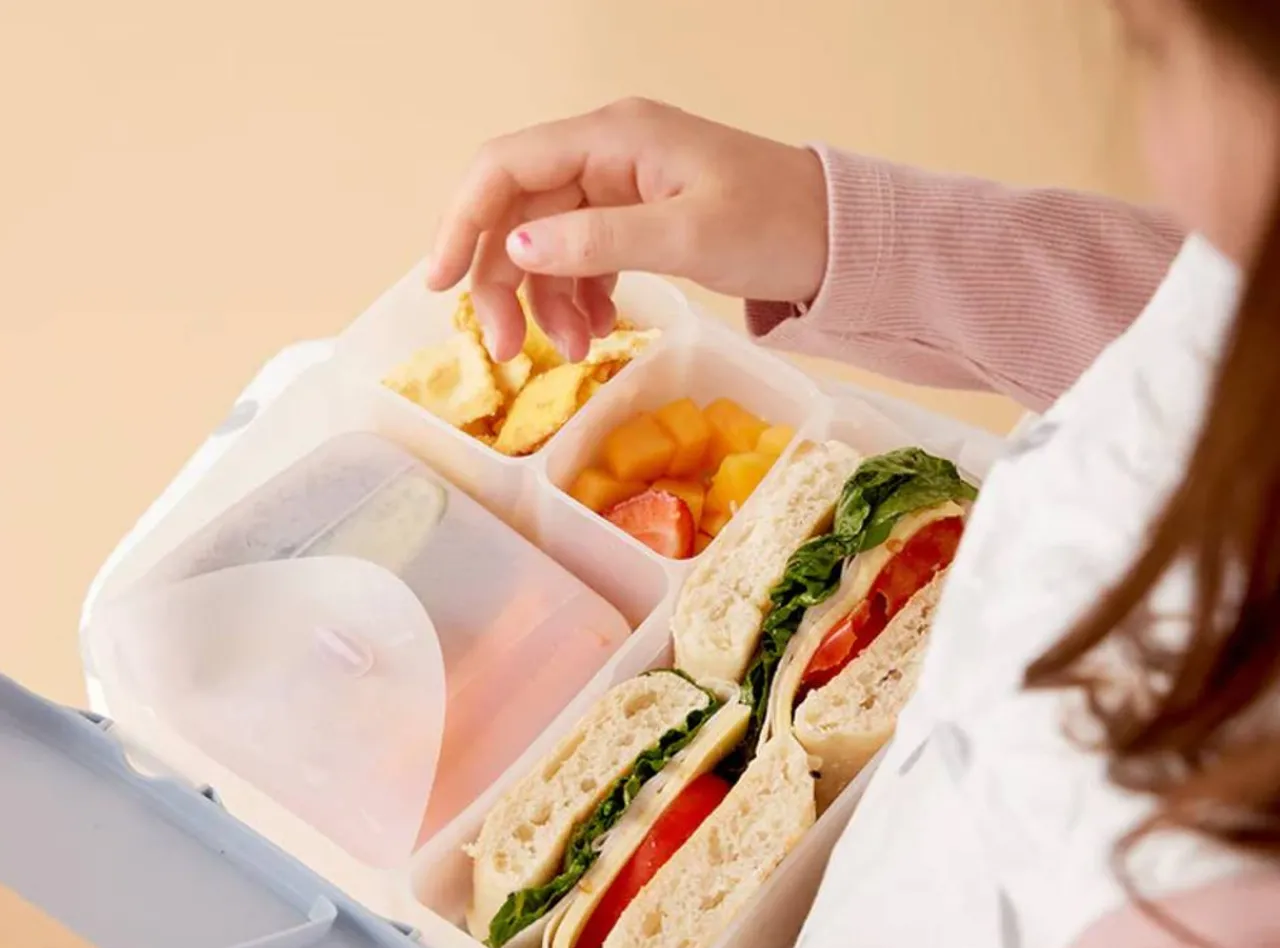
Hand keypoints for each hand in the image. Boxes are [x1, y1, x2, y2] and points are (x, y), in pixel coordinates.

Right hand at [428, 98, 828, 361]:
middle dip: (505, 282)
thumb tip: (521, 247)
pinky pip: (582, 257)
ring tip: (577, 351)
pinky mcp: (637, 219)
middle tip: (507, 351)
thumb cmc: (776, 225)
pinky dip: (579, 298)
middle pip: (518, 211)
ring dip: (546, 302)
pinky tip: (596, 330)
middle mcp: (607, 153)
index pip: (506, 167)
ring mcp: (621, 187)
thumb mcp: (690, 235)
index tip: (438, 284)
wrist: (836, 239)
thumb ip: (602, 240)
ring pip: (548, 242)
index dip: (462, 222)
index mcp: (613, 137)